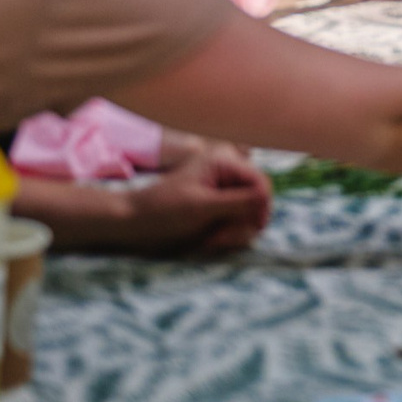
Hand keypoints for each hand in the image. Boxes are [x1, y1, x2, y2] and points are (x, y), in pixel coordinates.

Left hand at [124, 146, 272, 253]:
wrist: (134, 223)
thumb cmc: (164, 211)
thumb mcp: (203, 206)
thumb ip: (239, 201)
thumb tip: (267, 197)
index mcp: (224, 161)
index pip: (262, 184)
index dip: (261, 208)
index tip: (249, 228)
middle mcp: (228, 172)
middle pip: (258, 200)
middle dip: (242, 223)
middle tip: (219, 237)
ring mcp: (224, 189)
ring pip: (250, 214)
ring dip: (234, 231)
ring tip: (212, 239)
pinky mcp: (219, 206)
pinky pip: (238, 221)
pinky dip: (228, 234)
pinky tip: (211, 239)